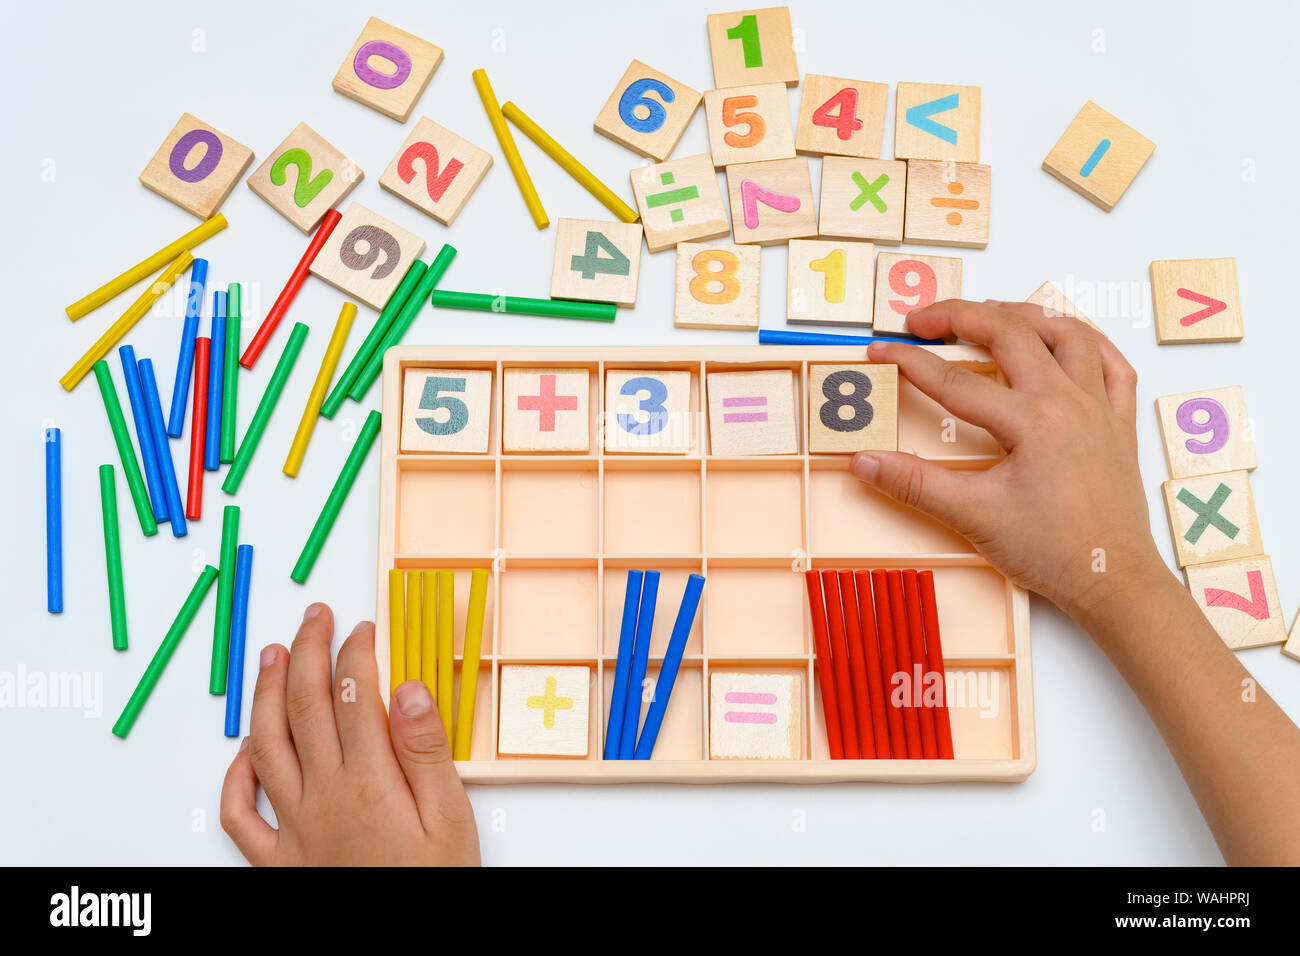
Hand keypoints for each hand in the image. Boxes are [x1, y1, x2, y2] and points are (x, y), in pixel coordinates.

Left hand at [220, 604, 479, 865]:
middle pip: (306, 707)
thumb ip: (427, 752)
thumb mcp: (451, 820)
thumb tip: (408, 688)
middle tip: (315, 616)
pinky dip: (233, 776)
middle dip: (308, 651)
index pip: (356, 695)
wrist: (407, 949)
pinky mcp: (276, 862)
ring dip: (265, 694)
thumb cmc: (434, 887)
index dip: (357, 651)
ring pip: (266, 746)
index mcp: (370, 783)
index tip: (363, 627)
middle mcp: (323, 797)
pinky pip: (238, 816)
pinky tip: (243, 749)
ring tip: (271, 655)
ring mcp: (293, 828)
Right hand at [852, 300, 1162, 619]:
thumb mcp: (974, 516)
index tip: (879, 352)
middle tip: (922, 320)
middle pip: (1011, 333)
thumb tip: (866, 461)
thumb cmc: (1052, 551)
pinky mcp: (1119, 424)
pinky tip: (1066, 339)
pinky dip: (1087, 341)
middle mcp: (1068, 402)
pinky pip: (1112, 364)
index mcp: (1031, 421)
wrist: (1114, 580)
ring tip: (989, 313)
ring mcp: (1099, 408)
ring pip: (1068, 334)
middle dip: (960, 316)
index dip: (910, 362)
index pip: (955, 381)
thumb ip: (915, 484)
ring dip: (1024, 315)